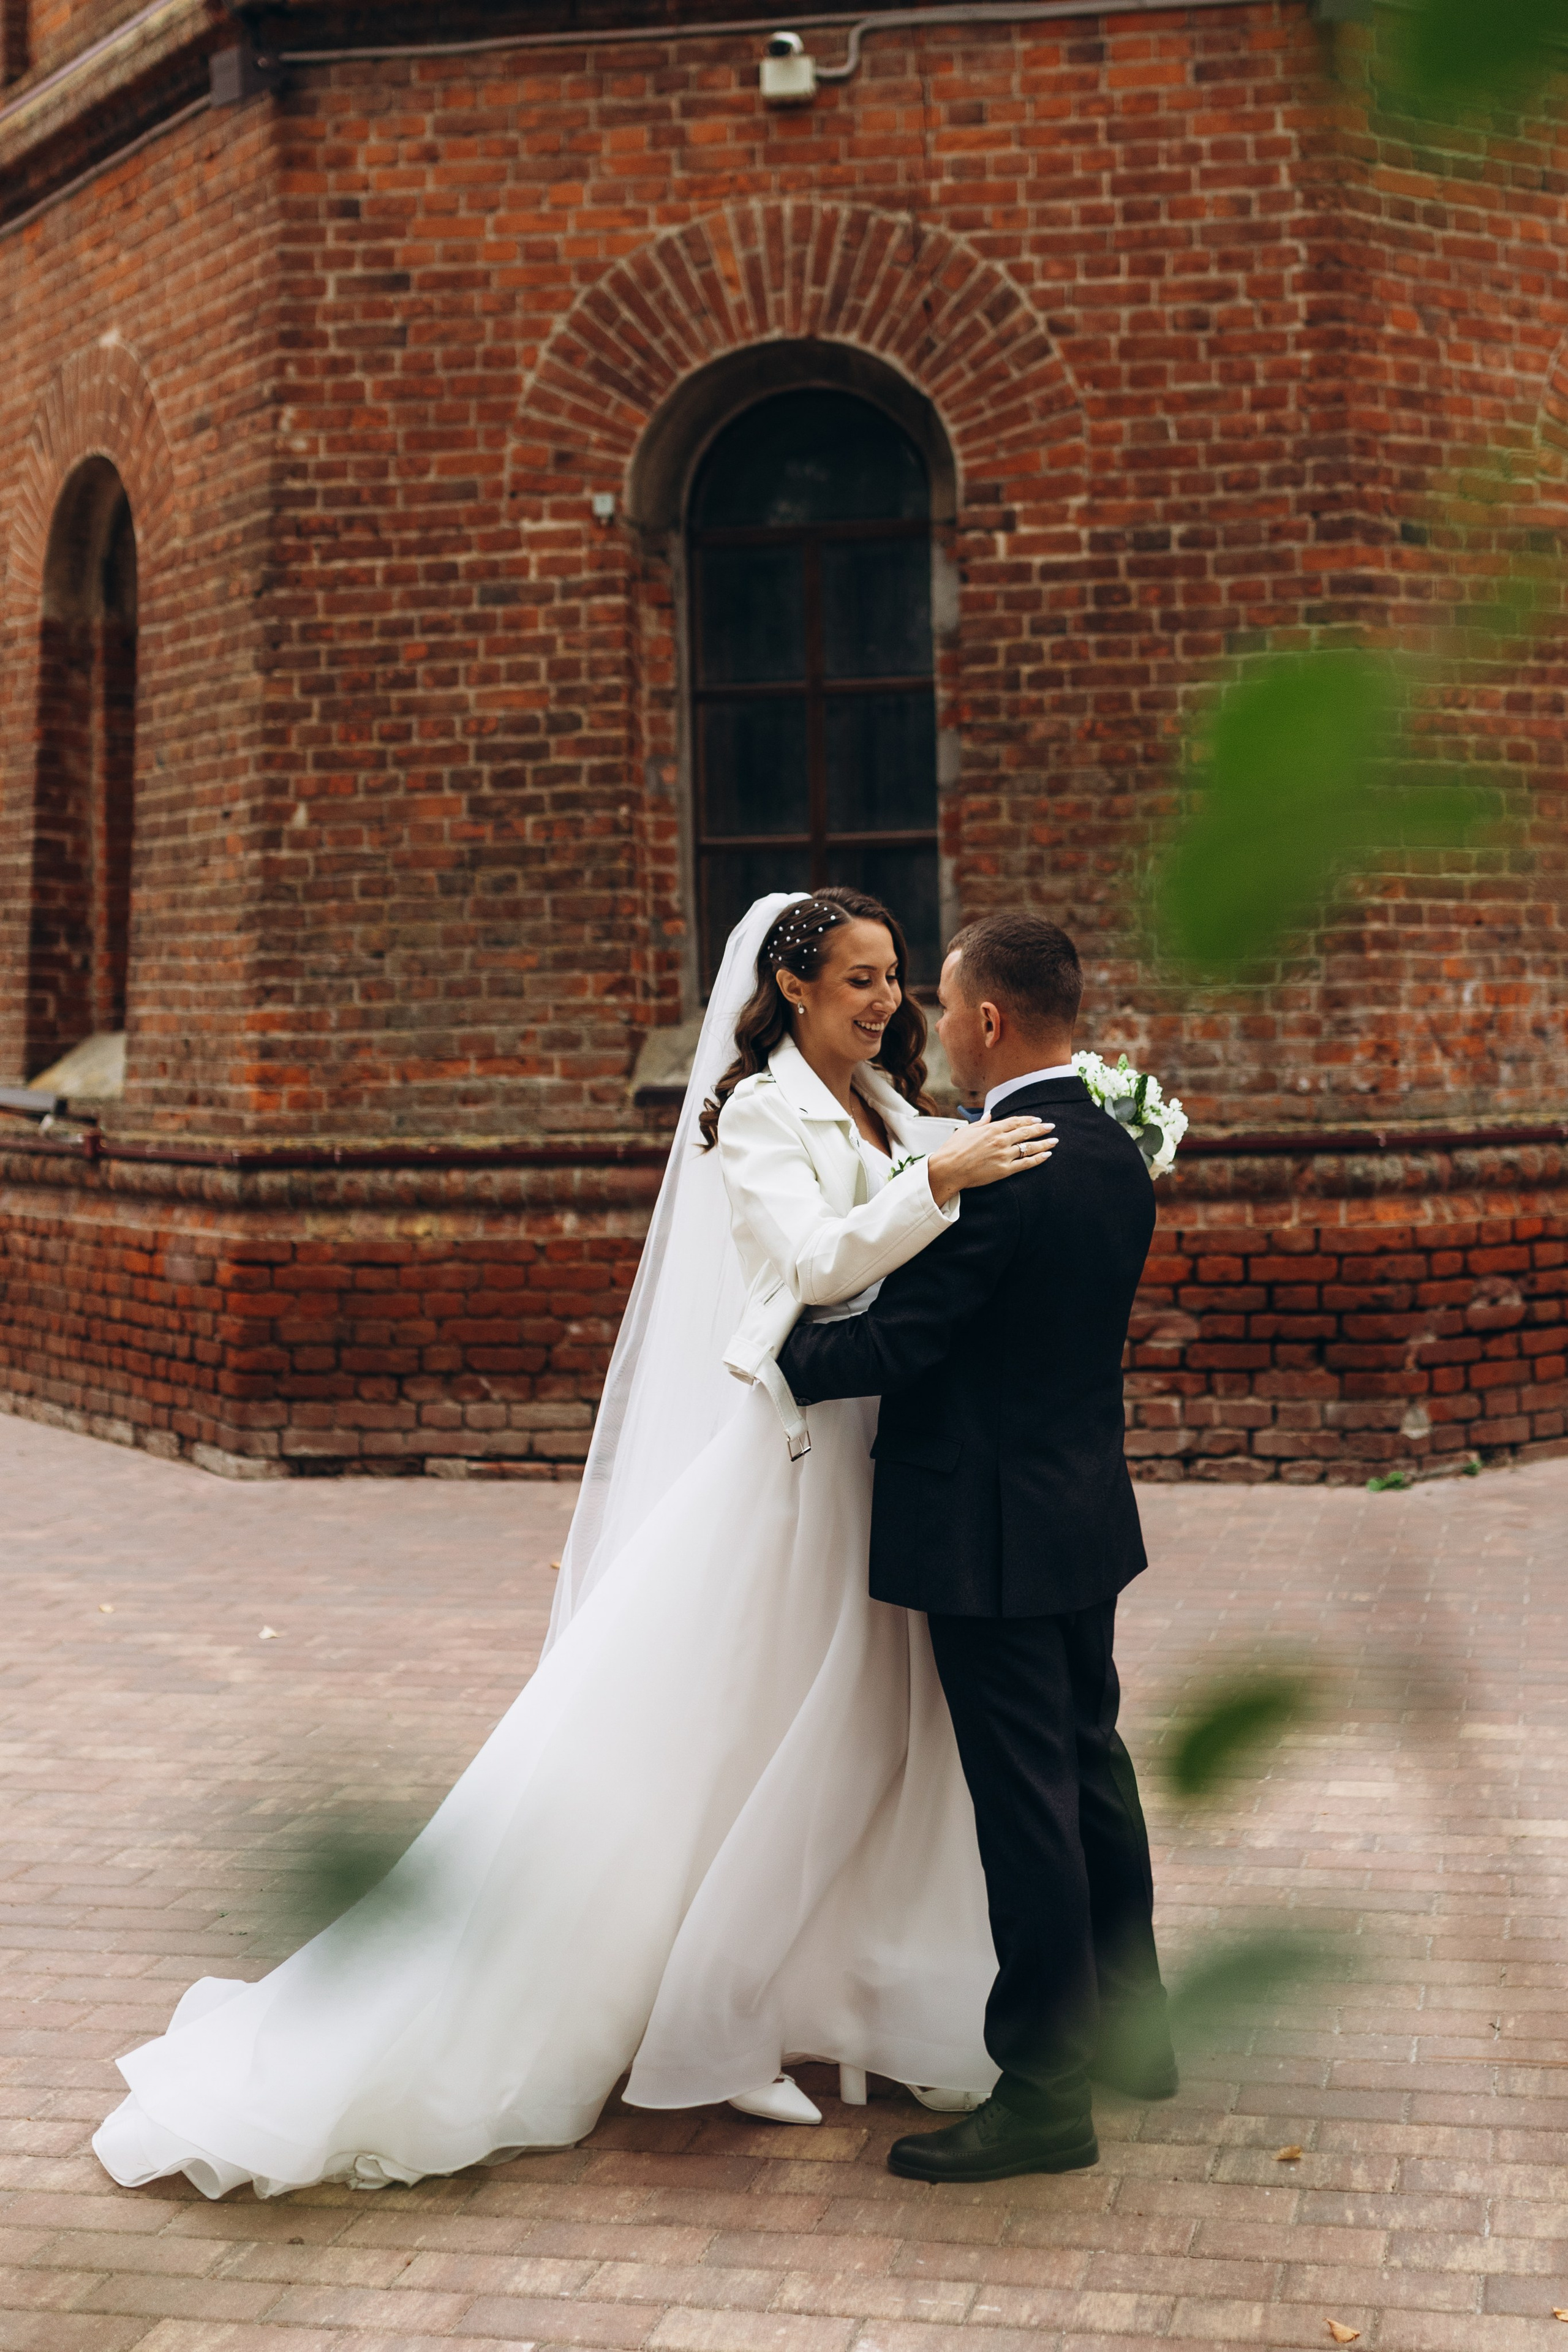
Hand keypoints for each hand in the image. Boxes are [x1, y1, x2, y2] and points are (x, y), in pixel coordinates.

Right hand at [927, 1114, 1055, 1206]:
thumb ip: (981, 1123)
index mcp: (992, 1129)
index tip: (1038, 1119)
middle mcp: (1001, 1140)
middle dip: (1041, 1129)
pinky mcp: (1004, 1170)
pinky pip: (1026, 1164)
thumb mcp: (966, 1131)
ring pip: (1029, 1147)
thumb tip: (989, 1115)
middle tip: (1051, 1127)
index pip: (1016, 1121)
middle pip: (1026, 1132)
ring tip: (1054, 1141)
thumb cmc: (953, 1150)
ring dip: (1044, 1143)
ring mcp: (1004, 1155)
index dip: (1028, 1120)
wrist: (948, 1169)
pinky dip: (1038, 1159)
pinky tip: (1047, 1155)